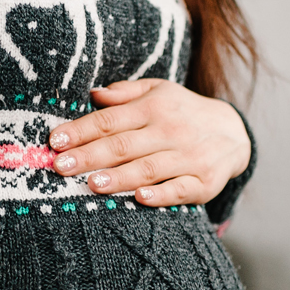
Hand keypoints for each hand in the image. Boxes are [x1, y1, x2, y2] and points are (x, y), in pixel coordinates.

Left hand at [48, 79, 250, 207]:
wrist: (234, 132)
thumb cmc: (183, 112)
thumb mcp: (159, 91)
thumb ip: (125, 93)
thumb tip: (94, 94)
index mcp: (154, 107)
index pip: (110, 120)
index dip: (82, 130)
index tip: (55, 141)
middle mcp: (170, 131)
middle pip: (124, 145)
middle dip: (89, 156)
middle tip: (60, 167)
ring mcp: (188, 157)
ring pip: (148, 168)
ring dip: (120, 177)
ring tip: (92, 184)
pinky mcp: (204, 182)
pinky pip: (181, 190)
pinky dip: (162, 195)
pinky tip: (141, 198)